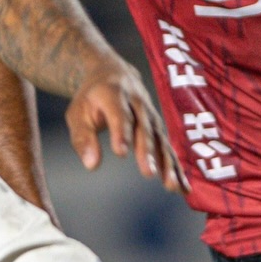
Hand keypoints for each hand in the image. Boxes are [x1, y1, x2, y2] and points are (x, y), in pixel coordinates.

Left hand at [66, 62, 186, 191]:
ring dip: (168, 163)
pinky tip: (182, 188)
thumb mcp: (77, 113)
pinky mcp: (158, 127)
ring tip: (171, 186)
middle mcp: (138, 103)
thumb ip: (83, 139)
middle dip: (146, 151)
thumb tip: (92, 165)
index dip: (121, 132)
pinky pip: (168, 148)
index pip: (119, 114)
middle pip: (144, 128)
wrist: (113, 73)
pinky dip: (176, 167)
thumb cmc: (91, 98)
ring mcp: (151, 115)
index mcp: (114, 94)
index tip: (120, 152)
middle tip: (148, 172)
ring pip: (161, 140)